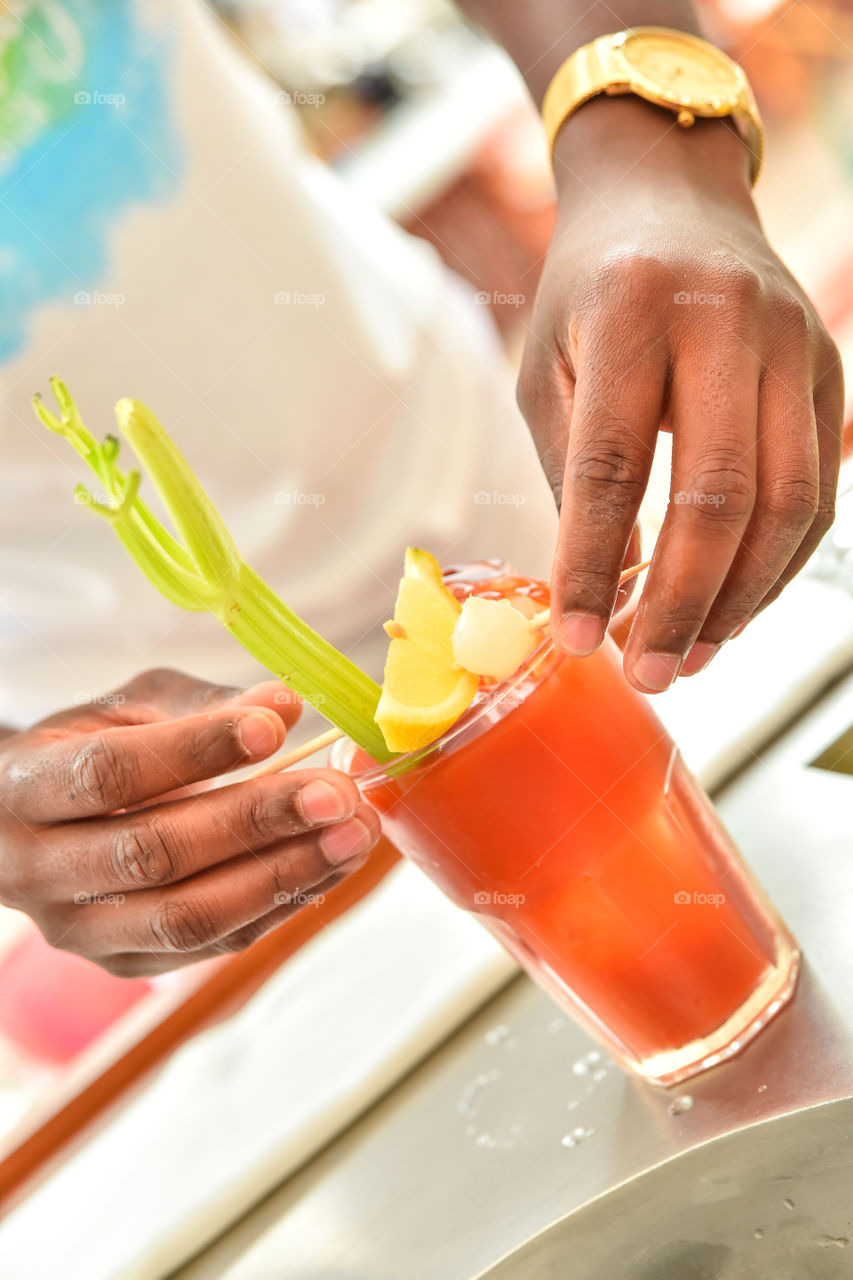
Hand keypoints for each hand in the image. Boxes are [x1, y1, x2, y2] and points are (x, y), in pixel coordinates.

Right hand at [0, 670, 379, 974]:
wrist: (38, 829)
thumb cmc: (91, 750)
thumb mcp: (130, 707)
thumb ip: (203, 704)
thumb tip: (284, 704)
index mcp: (27, 788)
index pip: (110, 773)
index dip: (195, 751)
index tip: (273, 728)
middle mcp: (39, 870)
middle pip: (154, 853)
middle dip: (256, 822)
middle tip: (337, 793)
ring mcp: (81, 930)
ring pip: (186, 916)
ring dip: (282, 875)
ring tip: (352, 835)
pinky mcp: (125, 963)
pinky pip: (212, 945)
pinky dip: (280, 904)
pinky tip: (330, 864)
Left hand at [518, 98, 843, 690]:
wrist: (672, 193)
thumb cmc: (590, 289)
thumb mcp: (546, 364)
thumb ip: (569, 471)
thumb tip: (601, 588)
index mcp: (630, 311)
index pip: (611, 464)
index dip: (591, 563)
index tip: (574, 639)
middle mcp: (725, 321)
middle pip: (718, 494)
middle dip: (679, 602)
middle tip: (647, 673)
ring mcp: (792, 343)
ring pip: (786, 503)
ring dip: (739, 598)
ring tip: (689, 655)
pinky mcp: (829, 369)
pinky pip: (818, 490)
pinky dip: (779, 564)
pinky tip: (734, 606)